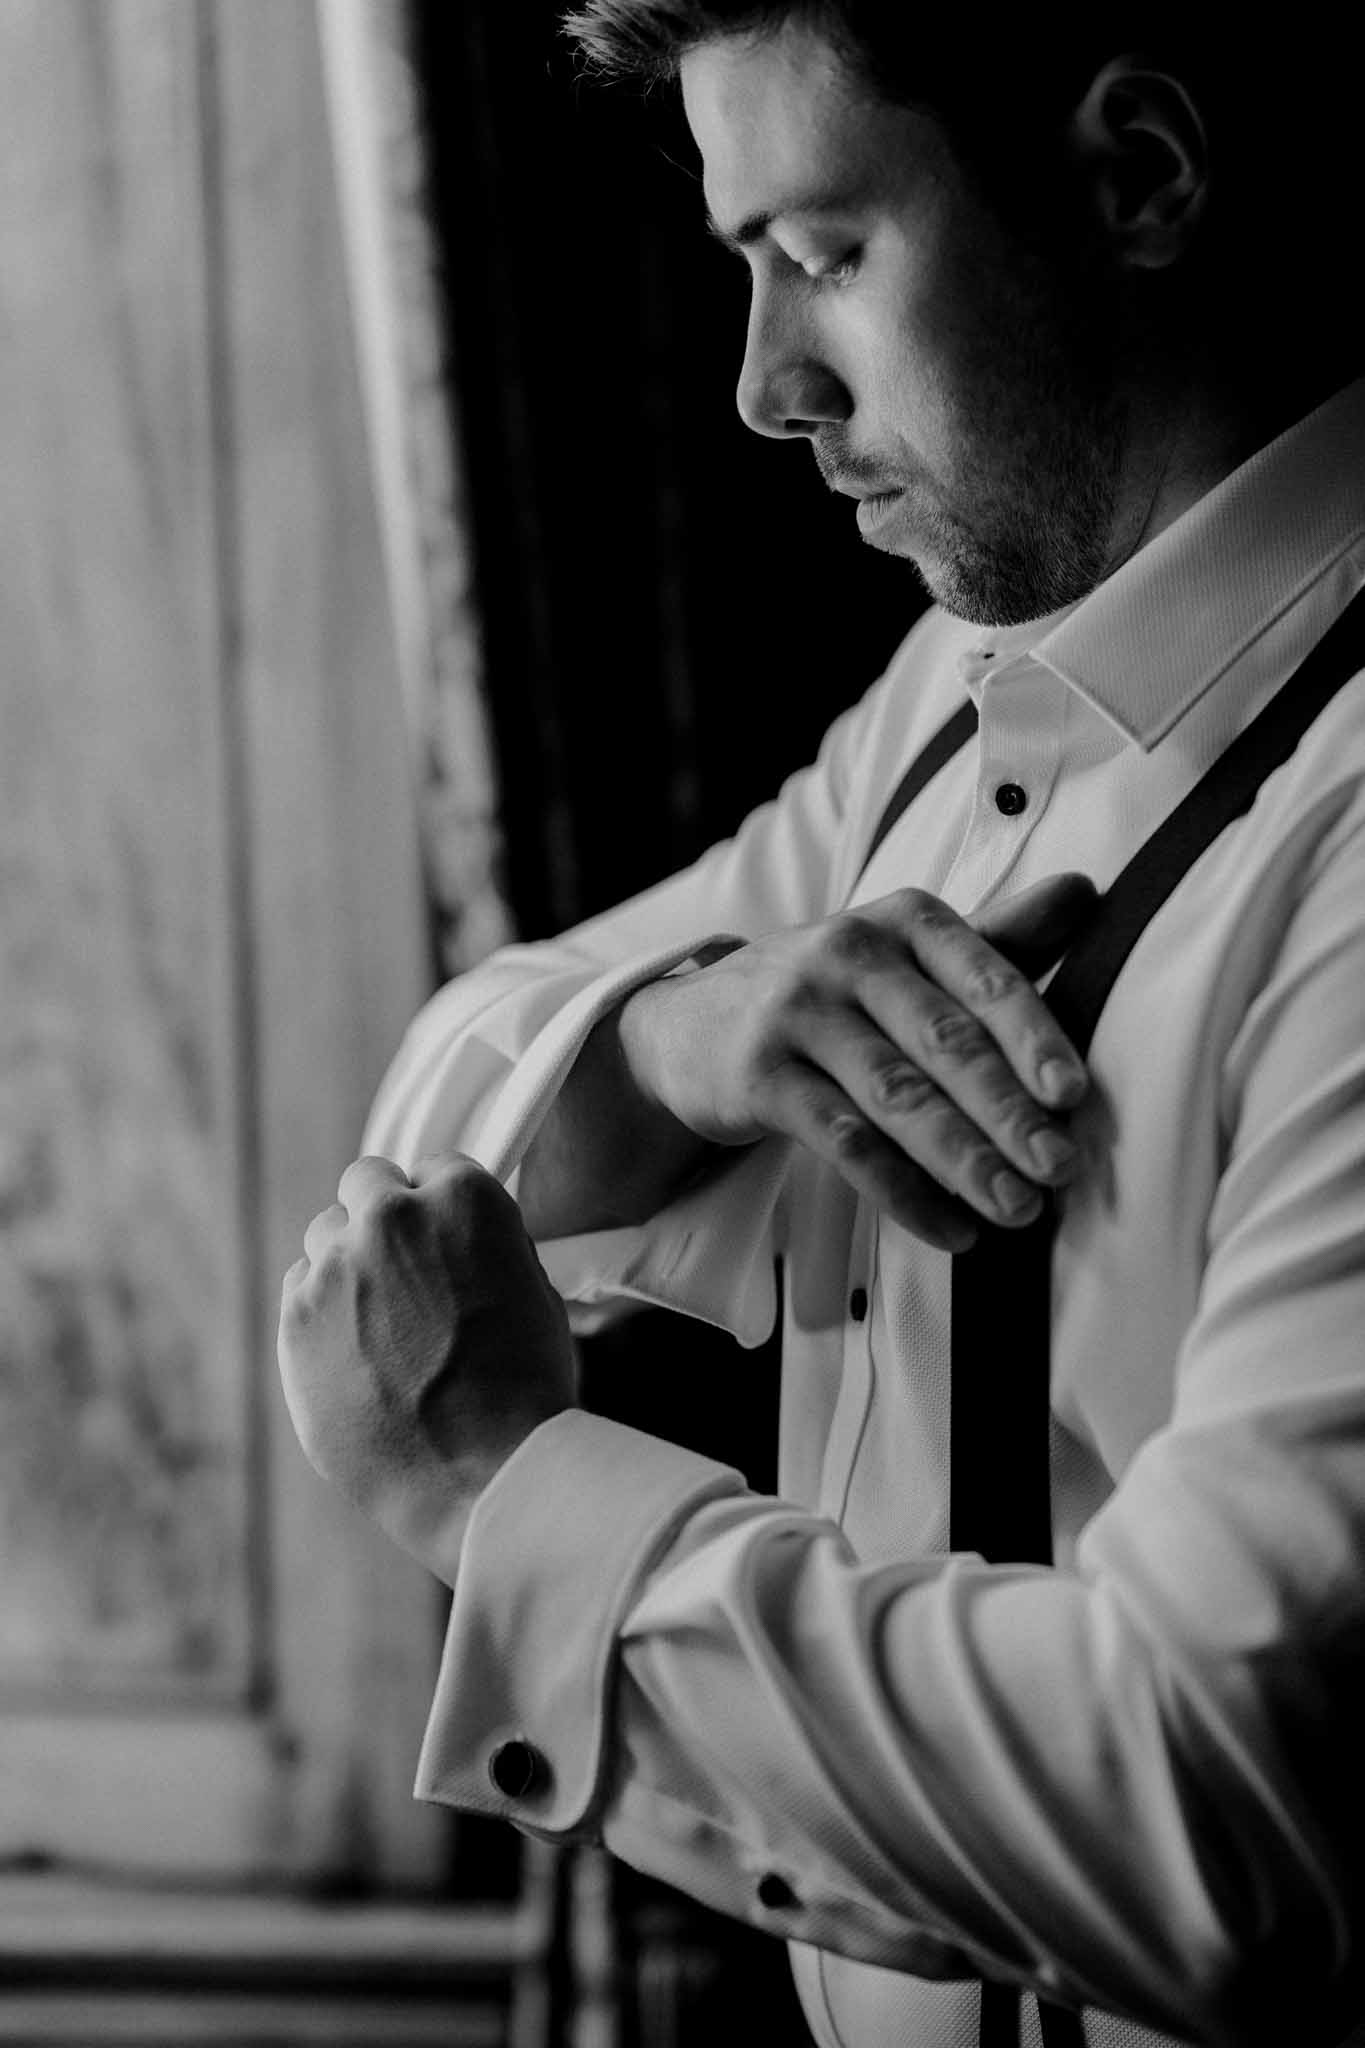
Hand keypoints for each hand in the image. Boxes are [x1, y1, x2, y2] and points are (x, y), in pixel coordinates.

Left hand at [277, 1154, 576, 1579]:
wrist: (484, 1474)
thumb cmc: (527, 1392)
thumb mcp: (535, 1293)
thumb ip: (485, 1250)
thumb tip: (454, 1247)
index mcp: (464, 1198)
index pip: (437, 1169)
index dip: (442, 1210)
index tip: (444, 1243)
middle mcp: (391, 1217)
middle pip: (367, 1184)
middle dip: (384, 1217)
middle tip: (403, 1270)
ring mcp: (335, 1267)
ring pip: (325, 1236)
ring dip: (348, 1262)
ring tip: (380, 1323)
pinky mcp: (295, 1321)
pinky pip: (298, 1290)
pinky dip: (320, 1311)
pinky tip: (355, 1355)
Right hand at [618, 873, 1097, 1250]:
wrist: (692, 1022)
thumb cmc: (832, 991)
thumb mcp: (907, 953)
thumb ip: (998, 935)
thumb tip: (1090, 890)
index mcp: (903, 921)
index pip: (982, 973)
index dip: (1031, 1034)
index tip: (1073, 1093)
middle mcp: (848, 955)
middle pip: (941, 1040)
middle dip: (1007, 1111)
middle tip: (1059, 1168)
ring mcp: (797, 1014)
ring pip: (894, 1096)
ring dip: (963, 1159)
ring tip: (1016, 1208)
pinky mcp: (759, 1077)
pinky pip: (843, 1143)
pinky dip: (903, 1193)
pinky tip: (951, 1229)